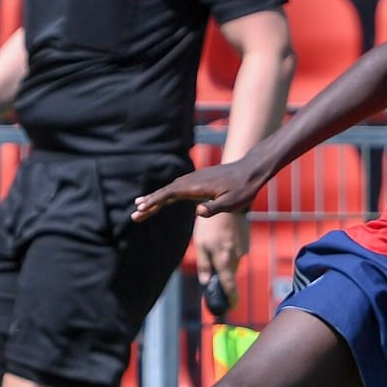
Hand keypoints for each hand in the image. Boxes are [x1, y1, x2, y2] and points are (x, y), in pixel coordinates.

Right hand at [133, 160, 267, 221]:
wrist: (252, 170)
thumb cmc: (244, 188)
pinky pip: (178, 188)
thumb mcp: (233, 202)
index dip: (155, 201)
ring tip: (141, 207)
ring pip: (170, 190)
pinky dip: (166, 194)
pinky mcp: (198, 180)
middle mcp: (192, 180)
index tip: (141, 207)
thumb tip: (198, 211)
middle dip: (149, 203)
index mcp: (197, 186)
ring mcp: (194, 179)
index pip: (170, 194)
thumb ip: (215, 208)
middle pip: (165, 192)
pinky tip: (162, 199)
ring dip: (155, 198)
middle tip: (134, 215)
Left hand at [189, 211, 247, 312]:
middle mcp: (236, 258)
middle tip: (212, 270)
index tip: (232, 308)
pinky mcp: (247, 241)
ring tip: (214, 243)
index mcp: (223, 261)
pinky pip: (238, 252)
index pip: (229, 285)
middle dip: (223, 275)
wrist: (227, 203)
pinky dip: (230, 250)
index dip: (231, 298)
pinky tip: (223, 237)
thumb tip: (206, 283)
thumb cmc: (209, 225)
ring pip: (234, 262)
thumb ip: (203, 266)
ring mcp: (244, 249)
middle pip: (230, 274)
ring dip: (225, 260)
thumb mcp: (200, 245)